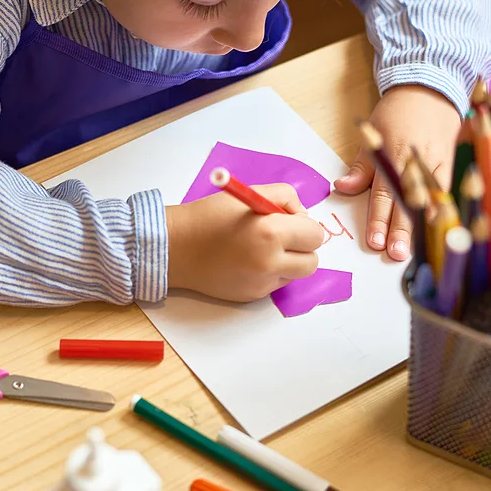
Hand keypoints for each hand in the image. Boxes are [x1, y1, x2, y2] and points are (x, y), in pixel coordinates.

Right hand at [165, 184, 323, 301]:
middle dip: (302, 247)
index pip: (315, 234)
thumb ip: (284, 198)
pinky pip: (275, 284)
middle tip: (282, 236)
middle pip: (312, 261)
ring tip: (262, 249)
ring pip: (295, 274)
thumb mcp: (248, 193)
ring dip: (288, 261)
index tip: (289, 220)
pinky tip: (247, 261)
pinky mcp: (252, 296)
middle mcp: (269, 263)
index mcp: (270, 233)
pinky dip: (269, 272)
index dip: (304, 224)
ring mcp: (261, 284)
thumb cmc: (208, 217)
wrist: (175, 249)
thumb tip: (302, 215)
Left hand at [335, 85, 460, 260]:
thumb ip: (360, 169)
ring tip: (414, 249)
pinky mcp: (447, 163)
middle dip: (400, 230)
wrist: (428, 89)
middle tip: (394, 253)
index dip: (379, 220)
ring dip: (420, 226)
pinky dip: (439, 210)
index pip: (383, 195)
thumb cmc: (395, 114)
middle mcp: (412, 163)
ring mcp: (432, 164)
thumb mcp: (370, 137)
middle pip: (405, 202)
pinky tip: (435, 228)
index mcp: (389, 157)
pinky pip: (443, 191)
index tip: (375, 241)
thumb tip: (341, 189)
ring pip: (426, 200)